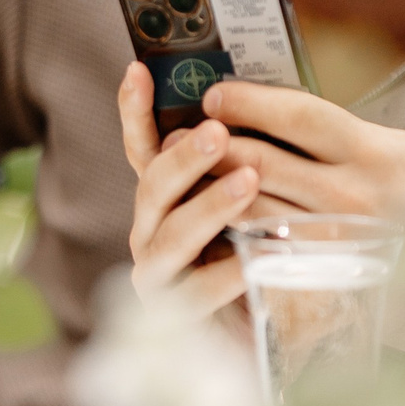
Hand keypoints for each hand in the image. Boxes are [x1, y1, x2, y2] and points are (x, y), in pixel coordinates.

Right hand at [118, 64, 260, 313]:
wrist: (269, 334)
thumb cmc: (264, 251)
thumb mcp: (262, 199)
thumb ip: (249, 161)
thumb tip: (253, 108)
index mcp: (164, 195)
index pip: (143, 146)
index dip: (135, 110)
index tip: (139, 71)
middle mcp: (150, 230)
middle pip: (154, 186)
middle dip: (184, 158)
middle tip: (218, 133)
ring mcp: (157, 273)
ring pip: (171, 235)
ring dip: (208, 206)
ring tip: (248, 183)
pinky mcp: (176, 317)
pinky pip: (195, 293)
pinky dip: (225, 275)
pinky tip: (257, 259)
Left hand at [196, 79, 404, 263]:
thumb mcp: (404, 150)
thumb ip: (348, 135)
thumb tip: (286, 117)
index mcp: (371, 153)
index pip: (298, 116)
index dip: (250, 101)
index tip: (217, 95)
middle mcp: (350, 195)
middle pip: (261, 160)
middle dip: (215, 143)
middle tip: (189, 133)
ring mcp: (334, 239)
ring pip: (252, 206)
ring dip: (213, 187)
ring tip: (191, 172)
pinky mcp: (323, 274)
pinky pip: (264, 249)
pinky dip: (236, 232)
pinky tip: (218, 220)